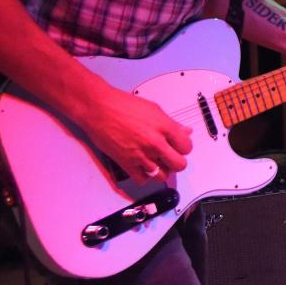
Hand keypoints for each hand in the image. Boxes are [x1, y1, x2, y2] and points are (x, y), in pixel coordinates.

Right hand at [77, 85, 192, 184]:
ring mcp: (141, 156)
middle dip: (177, 160)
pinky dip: (144, 175)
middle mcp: (155, 143)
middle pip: (179, 165)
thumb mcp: (154, 109)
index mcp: (164, 127)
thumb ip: (171, 124)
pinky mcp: (126, 164)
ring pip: (163, 176)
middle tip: (170, 155)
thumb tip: (185, 132)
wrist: (98, 109)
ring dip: (162, 170)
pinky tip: (143, 166)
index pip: (187, 147)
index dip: (183, 146)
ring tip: (157, 161)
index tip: (178, 145)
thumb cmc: (123, 105)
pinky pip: (143, 180)